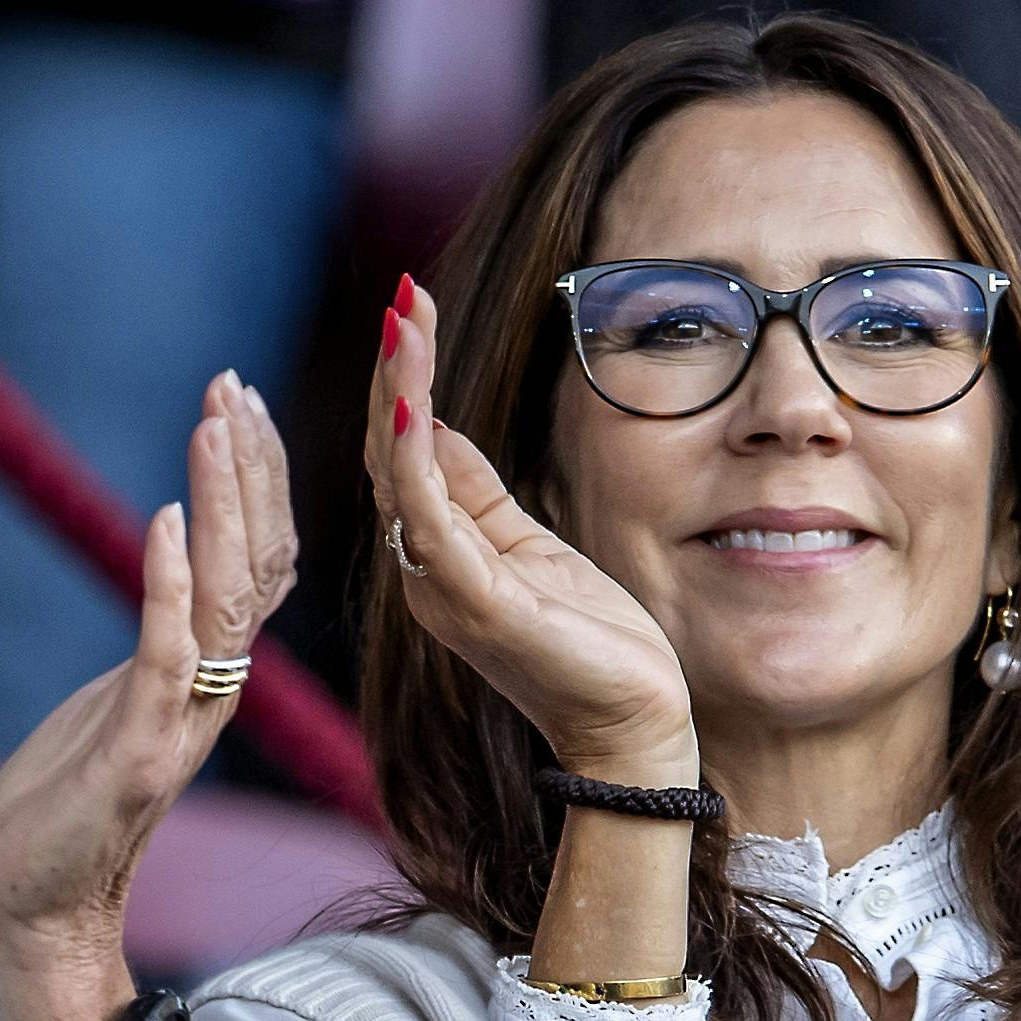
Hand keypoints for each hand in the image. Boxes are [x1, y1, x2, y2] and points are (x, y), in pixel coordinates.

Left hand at [0, 370, 296, 1020]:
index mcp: (205, 679)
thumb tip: (174, 572)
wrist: (36, 916)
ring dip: (225, 504)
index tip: (241, 401)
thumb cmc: (61, 812)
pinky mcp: (137, 756)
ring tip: (215, 424)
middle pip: (262, 565)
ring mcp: (179, 725)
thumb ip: (155, 645)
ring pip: (231, 599)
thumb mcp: (115, 704)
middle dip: (252, 470)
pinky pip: (167, 657)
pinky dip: (171, 585)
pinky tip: (165, 519)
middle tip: (236, 387)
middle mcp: (209, 695)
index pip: (258, 563)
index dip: (257, 482)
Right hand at [370, 280, 694, 783]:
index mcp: (437, 553)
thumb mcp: (529, 544)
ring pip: (401, 474)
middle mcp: (424, 569)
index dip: (403, 378)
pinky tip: (412, 406)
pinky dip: (415, 462)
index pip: (402, 451)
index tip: (410, 308)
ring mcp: (442, 587)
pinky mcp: (474, 603)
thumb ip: (475, 490)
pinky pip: (429, 521)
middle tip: (401, 295)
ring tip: (404, 324)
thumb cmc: (589, 642)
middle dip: (395, 369)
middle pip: (390, 453)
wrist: (630, 725)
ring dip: (399, 392)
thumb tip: (430, 420)